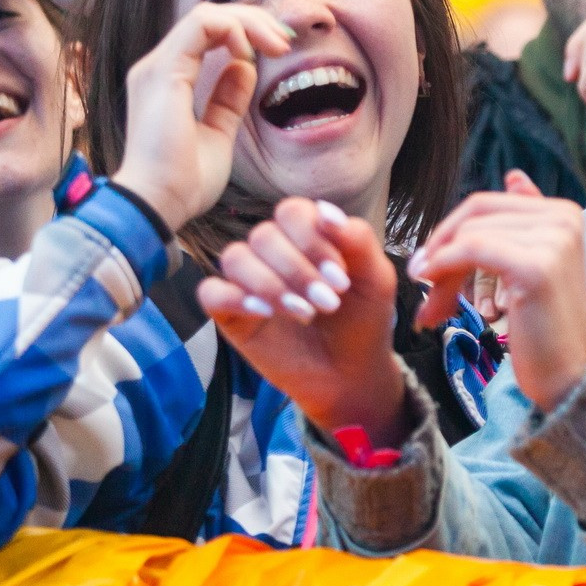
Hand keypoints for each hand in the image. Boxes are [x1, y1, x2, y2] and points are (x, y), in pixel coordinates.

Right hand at [114, 2, 292, 230]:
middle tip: (286, 41)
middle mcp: (157, 68)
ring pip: (206, 14)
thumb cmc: (183, 182)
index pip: (207, 34)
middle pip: (209, 18)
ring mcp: (156, 67)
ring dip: (249, 22)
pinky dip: (233, 29)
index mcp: (168, 80)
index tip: (280, 50)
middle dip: (254, 21)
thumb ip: (228, 100)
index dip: (248, 33)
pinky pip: (200, 25)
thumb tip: (245, 67)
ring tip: (278, 44)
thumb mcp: (219, 133)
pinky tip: (251, 53)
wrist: (157, 206)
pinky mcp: (163, 71)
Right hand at [199, 198, 408, 441]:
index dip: (313, 241)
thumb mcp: (375, 278)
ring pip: (235, 257)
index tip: (341, 279)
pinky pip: (210, 292)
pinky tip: (266, 313)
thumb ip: (357, 240)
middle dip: (298, 270)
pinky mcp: (230, 313)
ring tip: (304, 313)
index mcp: (305, 233)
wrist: (351, 374)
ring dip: (270, 285)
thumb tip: (325, 211)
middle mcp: (272, 251)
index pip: (292, 212)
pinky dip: (233, 297)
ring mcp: (248, 281)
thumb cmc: (363, 320)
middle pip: (264, 235)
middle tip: (329, 304)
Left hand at [411, 171, 585, 411]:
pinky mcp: (537, 265)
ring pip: (469, 234)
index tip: (429, 266)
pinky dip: (445, 269)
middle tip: (423, 286)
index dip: (449, 233)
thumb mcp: (533, 264)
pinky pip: (472, 249)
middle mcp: (564, 218)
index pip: (485, 205)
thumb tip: (514, 174)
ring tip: (436, 308)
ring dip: (441, 271)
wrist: (569, 375)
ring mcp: (554, 239)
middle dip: (441, 249)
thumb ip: (522, 221)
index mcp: (563, 212)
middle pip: (474, 216)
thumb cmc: (544, 326)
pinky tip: (436, 298)